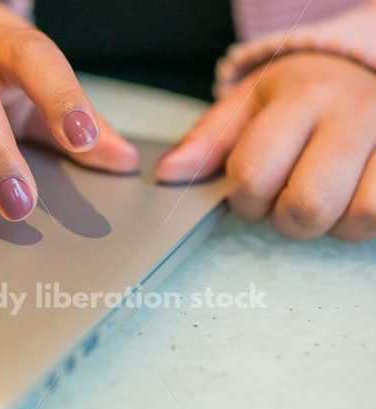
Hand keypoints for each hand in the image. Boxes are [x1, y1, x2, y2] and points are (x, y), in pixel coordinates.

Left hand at [156, 53, 375, 241]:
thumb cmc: (300, 93)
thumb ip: (208, 141)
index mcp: (298, 98)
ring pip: (355, 218)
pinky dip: (360, 221)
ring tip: (322, 197)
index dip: (244, 200)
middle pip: (306, 206)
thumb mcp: (247, 105)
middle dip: (285, 219)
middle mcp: (350, 114)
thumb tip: (168, 174)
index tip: (250, 191)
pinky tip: (347, 200)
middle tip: (286, 199)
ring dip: (329, 224)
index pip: (254, 174)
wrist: (364, 68)